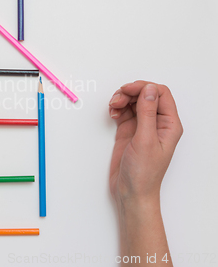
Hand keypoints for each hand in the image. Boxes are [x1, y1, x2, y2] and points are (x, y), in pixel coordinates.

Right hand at [108, 81, 182, 204]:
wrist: (131, 193)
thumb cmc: (144, 173)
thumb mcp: (145, 140)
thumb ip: (147, 112)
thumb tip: (148, 89)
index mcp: (169, 124)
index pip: (160, 94)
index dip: (144, 87)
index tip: (128, 90)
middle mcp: (157, 123)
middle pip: (145, 95)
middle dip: (129, 93)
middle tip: (117, 99)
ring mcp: (142, 126)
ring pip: (133, 101)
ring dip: (121, 100)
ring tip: (113, 107)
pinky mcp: (129, 131)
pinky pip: (124, 111)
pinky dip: (116, 109)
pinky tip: (112, 114)